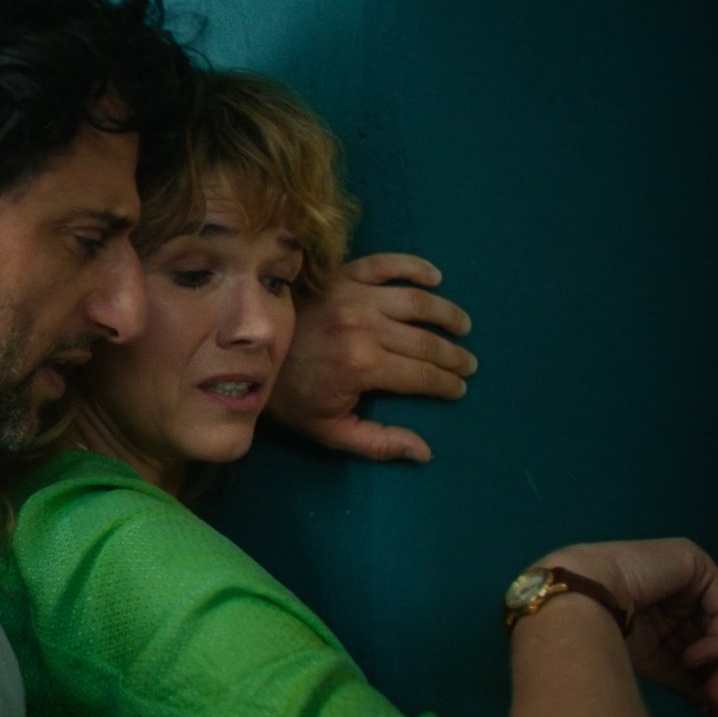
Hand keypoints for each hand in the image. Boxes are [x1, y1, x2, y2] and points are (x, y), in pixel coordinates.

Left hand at [267, 253, 477, 461]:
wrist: (249, 355)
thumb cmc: (291, 396)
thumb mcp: (329, 430)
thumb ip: (378, 443)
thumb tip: (424, 452)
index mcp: (363, 366)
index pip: (423, 376)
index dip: (447, 384)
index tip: (459, 389)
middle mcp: (364, 326)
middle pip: (426, 341)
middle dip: (453, 356)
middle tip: (468, 364)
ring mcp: (354, 296)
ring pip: (418, 301)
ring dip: (447, 314)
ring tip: (462, 326)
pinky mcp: (343, 275)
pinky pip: (387, 264)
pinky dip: (414, 267)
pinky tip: (435, 278)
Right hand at [541, 539, 717, 716]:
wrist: (573, 604)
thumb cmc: (598, 632)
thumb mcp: (655, 665)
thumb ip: (692, 682)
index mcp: (665, 615)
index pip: (709, 648)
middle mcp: (680, 593)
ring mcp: (689, 576)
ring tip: (712, 696)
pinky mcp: (694, 562)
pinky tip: (696, 657)